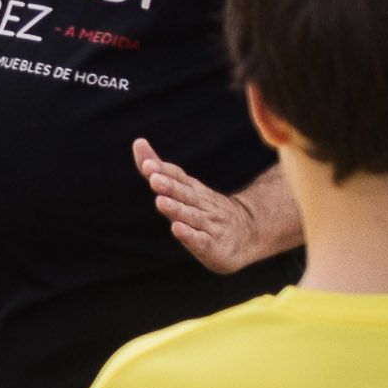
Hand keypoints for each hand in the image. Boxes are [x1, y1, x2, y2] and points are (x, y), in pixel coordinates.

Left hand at [132, 140, 291, 274]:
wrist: (249, 233)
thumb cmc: (208, 210)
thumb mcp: (186, 188)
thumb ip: (161, 170)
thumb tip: (138, 141)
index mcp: (194, 191)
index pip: (178, 177)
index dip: (163, 171)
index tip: (148, 164)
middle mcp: (202, 205)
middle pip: (184, 194)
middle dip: (169, 187)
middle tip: (154, 179)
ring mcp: (210, 225)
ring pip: (191, 216)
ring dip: (176, 209)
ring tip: (161, 202)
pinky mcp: (214, 246)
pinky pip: (201, 240)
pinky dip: (189, 235)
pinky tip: (177, 229)